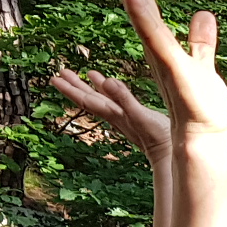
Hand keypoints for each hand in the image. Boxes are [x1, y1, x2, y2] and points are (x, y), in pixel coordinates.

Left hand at [50, 68, 172, 159]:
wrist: (170, 154)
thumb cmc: (157, 137)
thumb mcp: (140, 115)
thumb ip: (124, 98)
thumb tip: (106, 81)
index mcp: (113, 113)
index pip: (86, 99)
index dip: (71, 88)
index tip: (55, 77)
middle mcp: (115, 115)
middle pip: (89, 98)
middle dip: (75, 86)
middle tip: (60, 73)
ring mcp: (124, 116)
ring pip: (102, 99)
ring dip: (91, 87)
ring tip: (85, 73)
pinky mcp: (134, 117)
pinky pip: (117, 100)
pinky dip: (111, 91)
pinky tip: (112, 85)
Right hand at [105, 0, 226, 134]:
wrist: (199, 140)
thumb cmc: (199, 110)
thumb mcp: (201, 66)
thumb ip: (200, 42)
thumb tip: (204, 14)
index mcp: (161, 45)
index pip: (148, 4)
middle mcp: (155, 48)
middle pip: (140, 3)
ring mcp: (160, 56)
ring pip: (142, 14)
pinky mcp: (169, 65)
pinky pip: (153, 35)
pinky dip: (141, 15)